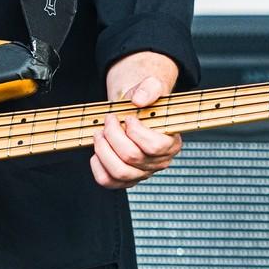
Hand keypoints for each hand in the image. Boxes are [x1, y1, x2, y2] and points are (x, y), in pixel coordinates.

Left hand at [90, 51, 183, 189]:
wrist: (133, 110)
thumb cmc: (144, 103)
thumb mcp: (151, 87)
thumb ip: (150, 88)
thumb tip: (139, 100)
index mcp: (170, 143)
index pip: (154, 146)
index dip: (136, 131)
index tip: (128, 117)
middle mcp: (158, 162)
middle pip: (132, 157)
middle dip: (113, 134)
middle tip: (109, 120)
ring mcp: (142, 173)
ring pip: (119, 172)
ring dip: (103, 149)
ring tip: (100, 133)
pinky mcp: (125, 179)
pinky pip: (108, 181)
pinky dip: (97, 165)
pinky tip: (98, 149)